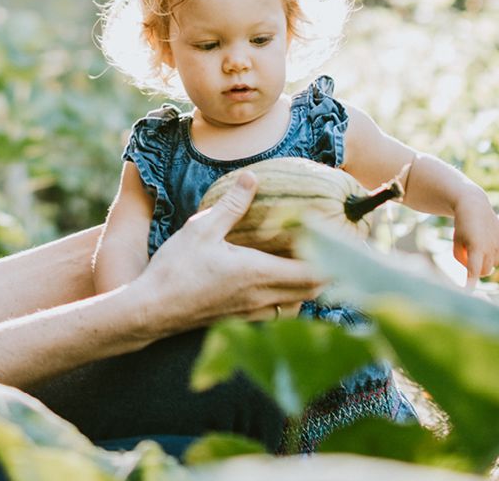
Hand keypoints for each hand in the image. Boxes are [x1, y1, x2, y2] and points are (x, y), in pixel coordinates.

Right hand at [131, 172, 325, 335]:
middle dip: (330, 272)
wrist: (149, 312)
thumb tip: (252, 177)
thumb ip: (232, 205)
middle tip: (336, 249)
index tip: (349, 242)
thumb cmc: (174, 270)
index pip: (314, 273)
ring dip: (309, 287)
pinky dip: (288, 298)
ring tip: (309, 262)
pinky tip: (276, 281)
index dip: (336, 260)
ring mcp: (251, 313)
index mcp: (259, 274)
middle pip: (313, 291)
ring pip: (297, 305)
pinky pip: (277, 312)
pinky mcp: (238, 320)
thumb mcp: (201, 229)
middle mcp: (262, 298)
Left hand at [451, 195, 498, 287]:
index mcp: (476, 247)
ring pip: (493, 264)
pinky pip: (497, 254)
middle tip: (467, 259)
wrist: (474, 205)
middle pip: (485, 272)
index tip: (468, 291)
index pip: (474, 270)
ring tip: (475, 247)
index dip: (471, 282)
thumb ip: (462, 259)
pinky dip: (490, 254)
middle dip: (477, 272)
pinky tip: (483, 241)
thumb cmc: (461, 226)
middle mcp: (490, 246)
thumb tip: (472, 270)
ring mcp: (498, 242)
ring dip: (484, 263)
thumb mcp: (457, 242)